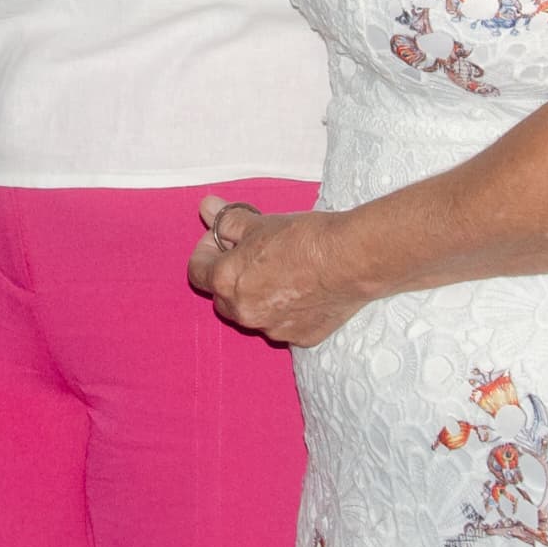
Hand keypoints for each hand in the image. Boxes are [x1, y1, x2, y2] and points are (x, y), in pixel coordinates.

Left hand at [190, 196, 365, 346]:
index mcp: (227, 281)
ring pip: (253, 314)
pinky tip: (304, 290)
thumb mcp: (260, 222)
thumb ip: (228, 221)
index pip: (196, 271)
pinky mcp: (300, 338)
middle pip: (223, 297)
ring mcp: (272, 329)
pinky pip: (283, 325)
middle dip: (231, 277)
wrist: (351, 260)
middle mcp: (244, 312)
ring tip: (283, 271)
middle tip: (253, 254)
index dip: (207, 251)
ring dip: (258, 296)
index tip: (224, 239)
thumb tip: (206, 208)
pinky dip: (286, 310)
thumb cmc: (304, 238)